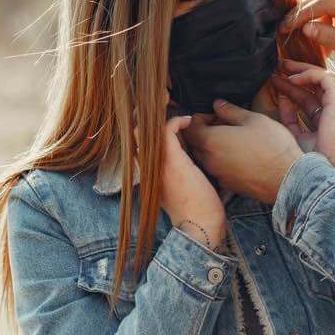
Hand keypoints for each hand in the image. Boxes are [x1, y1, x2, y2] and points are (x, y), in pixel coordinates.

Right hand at [146, 115, 226, 250]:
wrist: (199, 226)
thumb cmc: (194, 211)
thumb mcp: (178, 190)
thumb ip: (174, 174)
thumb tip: (184, 162)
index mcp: (148, 174)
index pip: (137, 145)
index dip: (145, 129)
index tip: (160, 119)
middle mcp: (148, 167)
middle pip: (135, 134)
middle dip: (146, 117)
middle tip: (164, 107)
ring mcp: (158, 163)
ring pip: (146, 129)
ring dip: (160, 116)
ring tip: (175, 111)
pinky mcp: (172, 160)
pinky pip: (167, 130)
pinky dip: (176, 120)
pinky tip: (188, 121)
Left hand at [183, 100, 303, 205]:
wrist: (287, 179)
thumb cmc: (272, 146)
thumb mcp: (253, 119)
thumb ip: (230, 110)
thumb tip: (217, 104)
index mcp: (211, 140)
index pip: (190, 126)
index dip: (201, 117)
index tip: (217, 115)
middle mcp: (209, 160)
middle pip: (195, 142)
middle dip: (206, 131)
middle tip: (226, 125)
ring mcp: (218, 174)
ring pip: (206, 157)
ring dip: (214, 146)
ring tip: (235, 140)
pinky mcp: (228, 185)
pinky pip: (218, 169)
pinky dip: (223, 161)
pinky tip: (242, 156)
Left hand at [269, 61, 334, 177]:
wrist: (328, 171)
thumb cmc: (312, 161)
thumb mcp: (295, 136)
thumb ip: (289, 119)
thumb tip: (280, 100)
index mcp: (326, 120)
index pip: (308, 99)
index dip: (291, 90)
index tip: (274, 83)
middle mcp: (334, 110)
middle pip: (315, 85)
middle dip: (297, 74)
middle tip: (278, 67)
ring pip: (322, 77)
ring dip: (302, 70)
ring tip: (283, 66)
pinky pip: (325, 78)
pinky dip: (308, 75)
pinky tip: (292, 79)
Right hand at [280, 0, 334, 83]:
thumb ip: (330, 37)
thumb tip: (305, 28)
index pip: (322, 2)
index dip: (300, 15)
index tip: (283, 28)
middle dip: (305, 15)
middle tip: (287, 31)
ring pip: (330, 0)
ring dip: (319, 19)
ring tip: (317, 44)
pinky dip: (331, 19)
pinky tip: (331, 39)